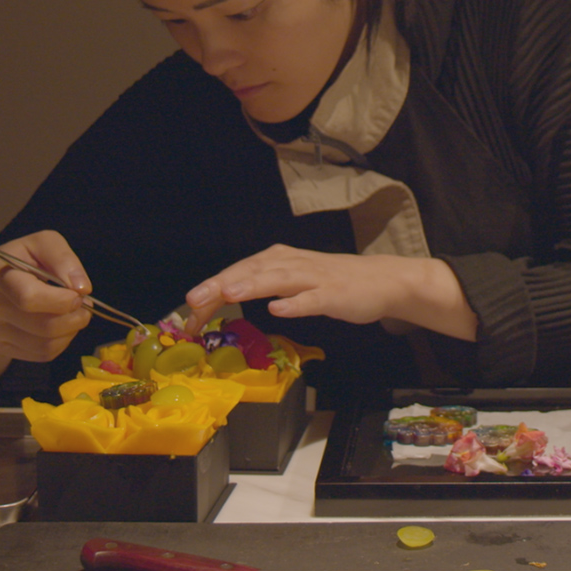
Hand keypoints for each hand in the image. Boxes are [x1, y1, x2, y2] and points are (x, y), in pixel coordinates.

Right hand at [0, 230, 92, 386]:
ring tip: (73, 314)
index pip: (29, 298)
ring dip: (71, 331)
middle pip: (43, 326)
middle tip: (84, 305)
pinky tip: (60, 326)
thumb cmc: (18, 259)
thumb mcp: (41, 243)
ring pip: (46, 345)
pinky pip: (41, 354)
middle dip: (75, 317)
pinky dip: (60, 343)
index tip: (78, 294)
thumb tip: (82, 288)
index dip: (61, 300)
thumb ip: (63, 258)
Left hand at [185, 245, 476, 341]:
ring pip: (279, 279)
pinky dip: (296, 303)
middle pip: (252, 271)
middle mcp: (293, 264)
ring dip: (253, 285)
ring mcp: (314, 278)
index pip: (239, 271)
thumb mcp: (293, 279)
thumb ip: (262, 283)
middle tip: (193, 299)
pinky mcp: (334, 294)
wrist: (383, 281)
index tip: (188, 311)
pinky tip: (279, 308)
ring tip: (229, 294)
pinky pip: (312, 299)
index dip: (212, 288)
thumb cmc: (334, 282)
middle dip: (221, 284)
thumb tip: (223, 295)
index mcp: (279, 260)